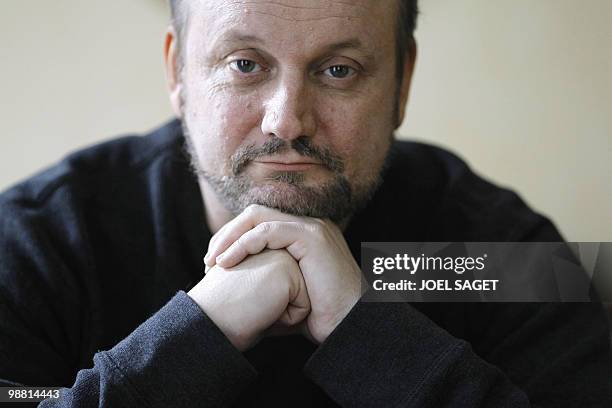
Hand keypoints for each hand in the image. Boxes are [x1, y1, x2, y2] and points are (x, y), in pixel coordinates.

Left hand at [204, 204, 362, 343]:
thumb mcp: (285, 293)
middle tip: (208, 260)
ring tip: (212, 261)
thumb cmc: (320, 317)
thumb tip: (233, 287)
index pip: (258, 221)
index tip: (213, 262)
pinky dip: (242, 244)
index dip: (232, 237)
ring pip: (257, 217)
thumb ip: (264, 280)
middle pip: (255, 214)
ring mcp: (312, 227)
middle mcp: (308, 224)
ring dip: (229, 237)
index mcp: (303, 233)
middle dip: (226, 234)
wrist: (349, 328)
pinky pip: (267, 232)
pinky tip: (227, 262)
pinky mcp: (312, 237)